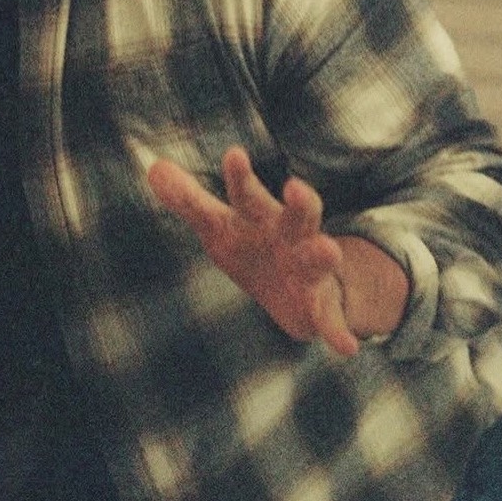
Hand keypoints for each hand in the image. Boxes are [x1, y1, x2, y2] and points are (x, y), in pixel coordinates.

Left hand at [147, 148, 409, 356]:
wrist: (297, 292)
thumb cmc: (253, 247)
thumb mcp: (219, 226)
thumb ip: (189, 200)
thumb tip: (154, 168)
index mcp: (263, 216)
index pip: (248, 194)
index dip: (240, 177)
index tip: (233, 154)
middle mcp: (293, 236)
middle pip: (299, 215)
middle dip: (300, 202)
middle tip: (295, 188)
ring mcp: (310, 270)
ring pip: (321, 258)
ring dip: (324, 254)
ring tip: (329, 250)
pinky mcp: (321, 308)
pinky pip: (333, 321)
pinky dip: (339, 332)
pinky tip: (347, 346)